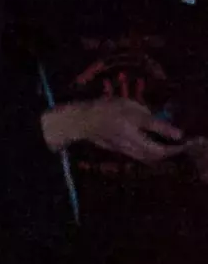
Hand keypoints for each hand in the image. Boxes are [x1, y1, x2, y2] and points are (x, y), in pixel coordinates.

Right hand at [53, 93, 186, 161]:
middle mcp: (131, 143)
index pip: (160, 141)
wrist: (81, 121)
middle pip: (155, 154)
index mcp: (135, 131)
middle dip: (169, 152)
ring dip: (159, 155)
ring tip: (167, 149)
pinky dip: (149, 154)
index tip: (183, 139)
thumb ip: (149, 116)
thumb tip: (167, 126)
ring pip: (147, 157)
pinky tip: (151, 149)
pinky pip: (138, 156)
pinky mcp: (118, 150)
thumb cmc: (105, 109)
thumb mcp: (130, 106)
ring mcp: (123, 149)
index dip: (174, 142)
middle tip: (178, 146)